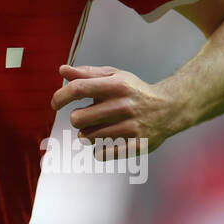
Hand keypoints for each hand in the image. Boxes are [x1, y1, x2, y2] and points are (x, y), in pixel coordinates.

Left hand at [52, 64, 181, 158]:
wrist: (169, 108)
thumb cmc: (134, 91)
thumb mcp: (114, 76)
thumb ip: (87, 74)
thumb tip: (62, 70)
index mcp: (117, 85)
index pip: (78, 89)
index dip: (60, 97)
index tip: (55, 104)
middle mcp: (124, 105)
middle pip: (78, 118)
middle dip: (77, 119)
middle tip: (87, 117)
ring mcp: (131, 127)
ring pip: (88, 137)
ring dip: (88, 134)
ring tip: (101, 127)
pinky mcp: (137, 146)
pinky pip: (102, 154)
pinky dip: (99, 150)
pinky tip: (106, 141)